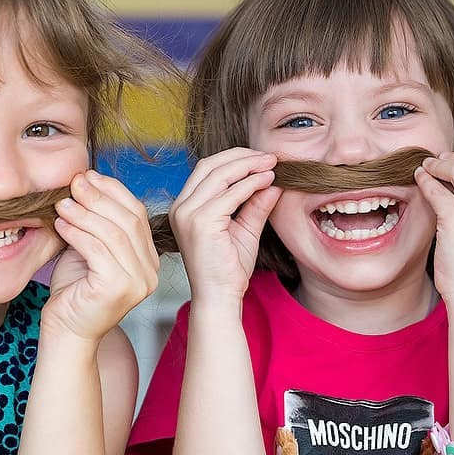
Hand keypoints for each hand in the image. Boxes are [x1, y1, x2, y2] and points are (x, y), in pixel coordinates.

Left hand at [45, 171, 158, 343]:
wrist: (66, 332)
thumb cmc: (75, 291)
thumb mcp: (89, 248)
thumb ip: (95, 222)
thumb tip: (86, 180)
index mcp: (148, 259)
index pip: (137, 213)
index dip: (113, 190)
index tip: (88, 176)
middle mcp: (150, 271)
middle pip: (128, 220)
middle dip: (98, 197)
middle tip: (74, 183)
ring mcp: (138, 281)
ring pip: (113, 233)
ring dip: (85, 213)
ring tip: (62, 203)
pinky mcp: (118, 288)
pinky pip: (97, 250)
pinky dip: (77, 232)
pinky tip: (60, 225)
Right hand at [168, 148, 280, 305]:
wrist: (219, 298)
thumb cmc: (228, 270)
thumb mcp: (244, 230)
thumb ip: (255, 204)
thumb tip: (272, 180)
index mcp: (184, 207)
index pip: (206, 169)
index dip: (234, 158)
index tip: (262, 158)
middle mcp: (181, 208)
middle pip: (210, 165)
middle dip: (242, 156)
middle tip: (270, 157)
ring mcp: (187, 214)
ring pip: (219, 174)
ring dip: (249, 166)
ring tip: (272, 165)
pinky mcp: (201, 223)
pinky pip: (230, 194)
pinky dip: (250, 183)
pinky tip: (267, 181)